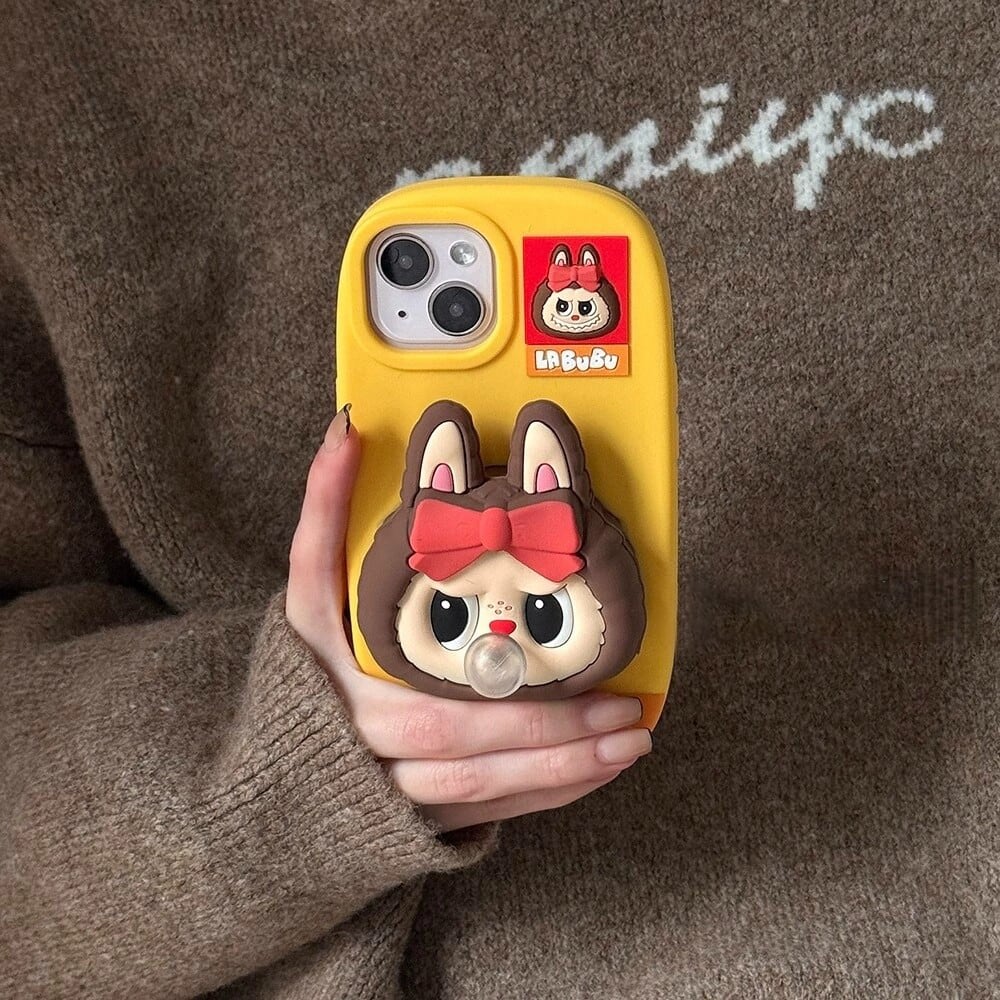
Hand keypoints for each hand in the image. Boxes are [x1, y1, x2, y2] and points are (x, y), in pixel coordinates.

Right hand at [285, 407, 652, 834]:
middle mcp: (359, 744)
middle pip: (456, 739)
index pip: (403, 674)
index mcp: (330, 679)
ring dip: (563, 766)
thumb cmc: (303, 678)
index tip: (530, 617)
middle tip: (622, 704)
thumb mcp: (305, 598)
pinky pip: (491, 814)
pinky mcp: (418, 826)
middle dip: (545, 725)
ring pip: (481, 788)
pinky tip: (601, 769)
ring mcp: (389, 795)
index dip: (444, 636)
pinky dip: (550, 794)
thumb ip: (324, 514)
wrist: (275, 789)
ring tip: (630, 738)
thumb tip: (351, 425)